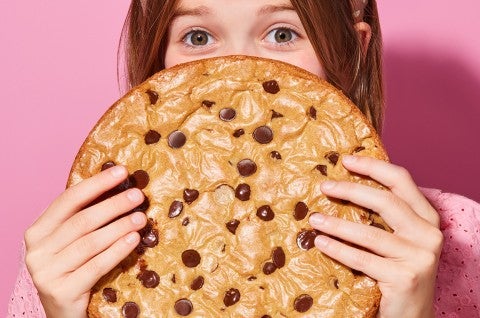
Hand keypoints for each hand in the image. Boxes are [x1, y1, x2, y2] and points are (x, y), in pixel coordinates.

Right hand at [24, 166, 146, 317]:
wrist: (64, 312)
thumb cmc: (73, 270)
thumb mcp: (72, 242)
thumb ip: (85, 218)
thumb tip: (120, 186)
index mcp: (38, 231)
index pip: (68, 200)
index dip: (97, 184)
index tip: (122, 171)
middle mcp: (37, 250)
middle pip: (82, 220)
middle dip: (114, 205)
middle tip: (138, 196)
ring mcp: (46, 273)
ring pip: (90, 242)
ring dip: (119, 227)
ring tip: (141, 218)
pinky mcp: (61, 292)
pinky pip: (96, 266)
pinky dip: (117, 251)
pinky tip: (134, 240)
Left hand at [309, 155, 442, 317]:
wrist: (410, 316)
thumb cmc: (397, 271)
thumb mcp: (397, 239)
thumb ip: (384, 216)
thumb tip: (342, 186)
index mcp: (427, 217)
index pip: (402, 180)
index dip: (373, 167)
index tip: (346, 160)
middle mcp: (429, 234)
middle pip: (385, 201)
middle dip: (350, 190)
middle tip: (324, 187)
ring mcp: (420, 257)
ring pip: (370, 232)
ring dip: (337, 224)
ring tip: (314, 219)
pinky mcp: (405, 277)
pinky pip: (362, 258)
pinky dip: (338, 249)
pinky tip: (320, 242)